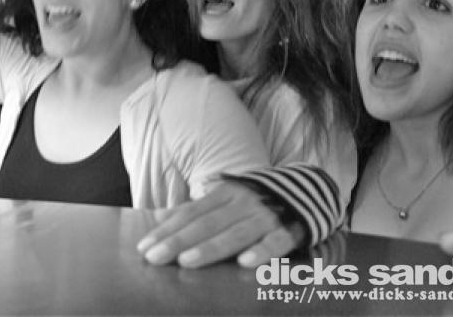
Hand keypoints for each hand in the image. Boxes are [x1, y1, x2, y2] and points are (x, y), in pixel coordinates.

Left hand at [136, 181, 304, 268]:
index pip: (190, 213)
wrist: (307, 189)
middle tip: (154, 257)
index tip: (144, 246)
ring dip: (211, 248)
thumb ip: (193, 210)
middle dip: (178, 241)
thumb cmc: (255, 200)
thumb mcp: (224, 199)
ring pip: (235, 233)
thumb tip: (158, 217)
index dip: (167, 230)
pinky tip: (245, 263)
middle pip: (206, 224)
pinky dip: (262, 251)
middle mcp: (242, 203)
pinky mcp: (289, 230)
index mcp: (224, 194)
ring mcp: (266, 216)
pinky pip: (276, 242)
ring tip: (187, 260)